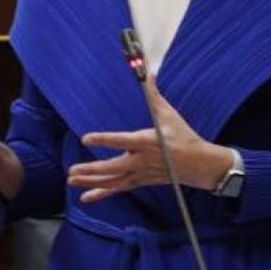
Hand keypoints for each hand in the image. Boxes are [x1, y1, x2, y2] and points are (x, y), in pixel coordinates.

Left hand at [66, 75, 232, 202]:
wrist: (200, 165)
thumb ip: (154, 95)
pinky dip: (102, 193)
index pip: (121, 141)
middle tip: (72, 169)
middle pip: (113, 167)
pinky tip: (85, 197)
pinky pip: (118, 188)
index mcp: (146, 142)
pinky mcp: (140, 181)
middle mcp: (141, 160)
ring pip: (113, 181)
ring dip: (91, 182)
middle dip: (92, 169)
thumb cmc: (183, 137)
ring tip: (71, 180)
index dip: (103, 139)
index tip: (85, 138)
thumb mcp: (169, 115)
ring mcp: (140, 173)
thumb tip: (148, 73)